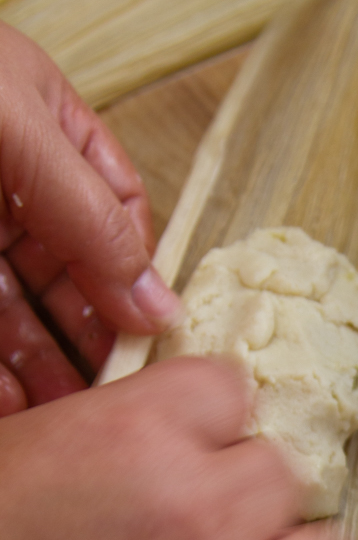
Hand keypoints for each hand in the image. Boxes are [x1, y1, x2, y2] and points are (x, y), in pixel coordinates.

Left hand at [0, 23, 180, 413]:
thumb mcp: (17, 130)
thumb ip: (94, 220)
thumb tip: (159, 304)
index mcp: (42, 127)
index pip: (116, 210)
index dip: (133, 272)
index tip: (142, 330)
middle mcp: (4, 181)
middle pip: (67, 273)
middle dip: (86, 336)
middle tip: (103, 393)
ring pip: (15, 311)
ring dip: (40, 368)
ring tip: (58, 413)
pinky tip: (9, 406)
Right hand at [0, 357, 345, 539]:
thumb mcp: (5, 468)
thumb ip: (89, 434)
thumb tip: (153, 423)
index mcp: (132, 444)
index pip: (227, 389)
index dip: (199, 422)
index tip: (182, 449)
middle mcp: (202, 524)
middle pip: (281, 474)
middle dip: (239, 495)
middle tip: (192, 532)